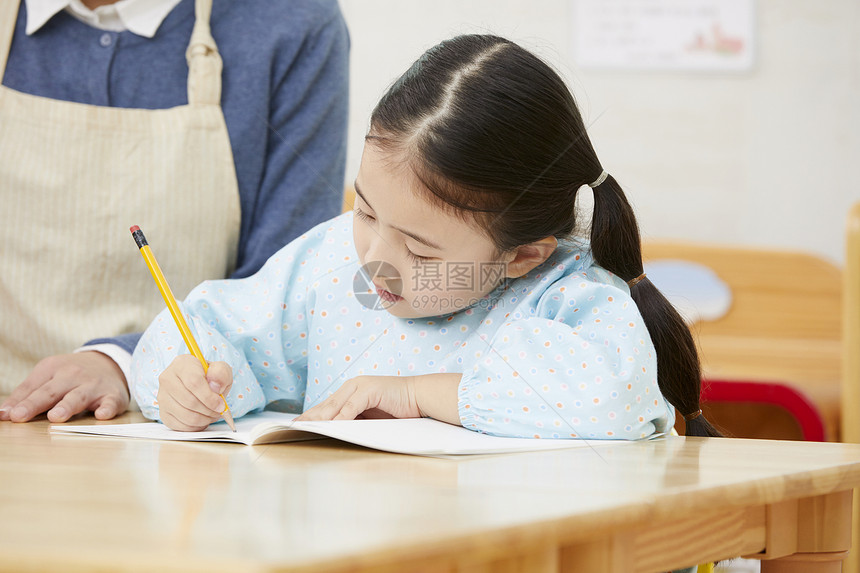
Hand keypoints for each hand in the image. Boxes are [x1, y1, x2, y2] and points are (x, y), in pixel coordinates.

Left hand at [0, 352, 128, 422]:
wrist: (111, 363)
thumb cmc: (72, 375)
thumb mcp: (48, 376)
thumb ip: (27, 394)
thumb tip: (3, 414)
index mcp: (53, 368)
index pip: (32, 387)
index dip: (19, 402)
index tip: (7, 416)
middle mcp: (73, 375)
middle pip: (51, 391)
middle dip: (36, 404)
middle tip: (20, 416)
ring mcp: (94, 385)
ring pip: (79, 396)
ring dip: (68, 406)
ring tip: (56, 416)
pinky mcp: (113, 396)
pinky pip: (111, 403)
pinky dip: (107, 408)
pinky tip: (102, 414)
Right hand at [157, 355, 232, 431]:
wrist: (198, 384)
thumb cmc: (209, 376)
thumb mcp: (220, 369)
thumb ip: (221, 373)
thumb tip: (215, 387)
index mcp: (181, 364)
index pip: (194, 382)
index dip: (210, 397)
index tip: (221, 404)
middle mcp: (167, 379)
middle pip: (189, 401)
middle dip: (209, 410)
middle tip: (219, 411)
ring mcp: (162, 397)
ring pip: (185, 415)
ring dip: (204, 419)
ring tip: (212, 414)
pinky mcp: (163, 413)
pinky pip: (181, 426)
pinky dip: (196, 426)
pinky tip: (203, 419)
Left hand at [298, 375, 422, 420]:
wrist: (419, 396)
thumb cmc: (398, 408)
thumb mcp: (371, 416)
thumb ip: (355, 420)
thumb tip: (336, 431)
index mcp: (351, 392)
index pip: (327, 406)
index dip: (311, 416)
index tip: (297, 425)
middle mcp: (353, 387)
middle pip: (326, 405)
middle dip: (310, 417)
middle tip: (294, 427)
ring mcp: (361, 387)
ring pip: (335, 405)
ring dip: (320, 418)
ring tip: (307, 427)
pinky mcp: (370, 390)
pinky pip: (352, 407)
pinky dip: (341, 417)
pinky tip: (332, 426)